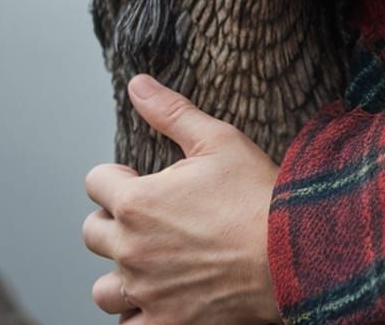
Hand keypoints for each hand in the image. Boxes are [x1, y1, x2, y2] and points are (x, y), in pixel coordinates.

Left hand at [82, 75, 279, 322]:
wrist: (291, 253)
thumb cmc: (256, 193)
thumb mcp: (218, 139)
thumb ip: (171, 112)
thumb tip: (137, 84)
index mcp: (137, 202)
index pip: (96, 182)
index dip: (118, 175)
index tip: (140, 176)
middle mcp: (131, 249)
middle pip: (92, 234)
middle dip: (115, 220)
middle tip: (152, 216)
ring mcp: (145, 292)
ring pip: (103, 289)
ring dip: (119, 272)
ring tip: (150, 260)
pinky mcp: (164, 324)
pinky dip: (136, 315)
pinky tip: (158, 298)